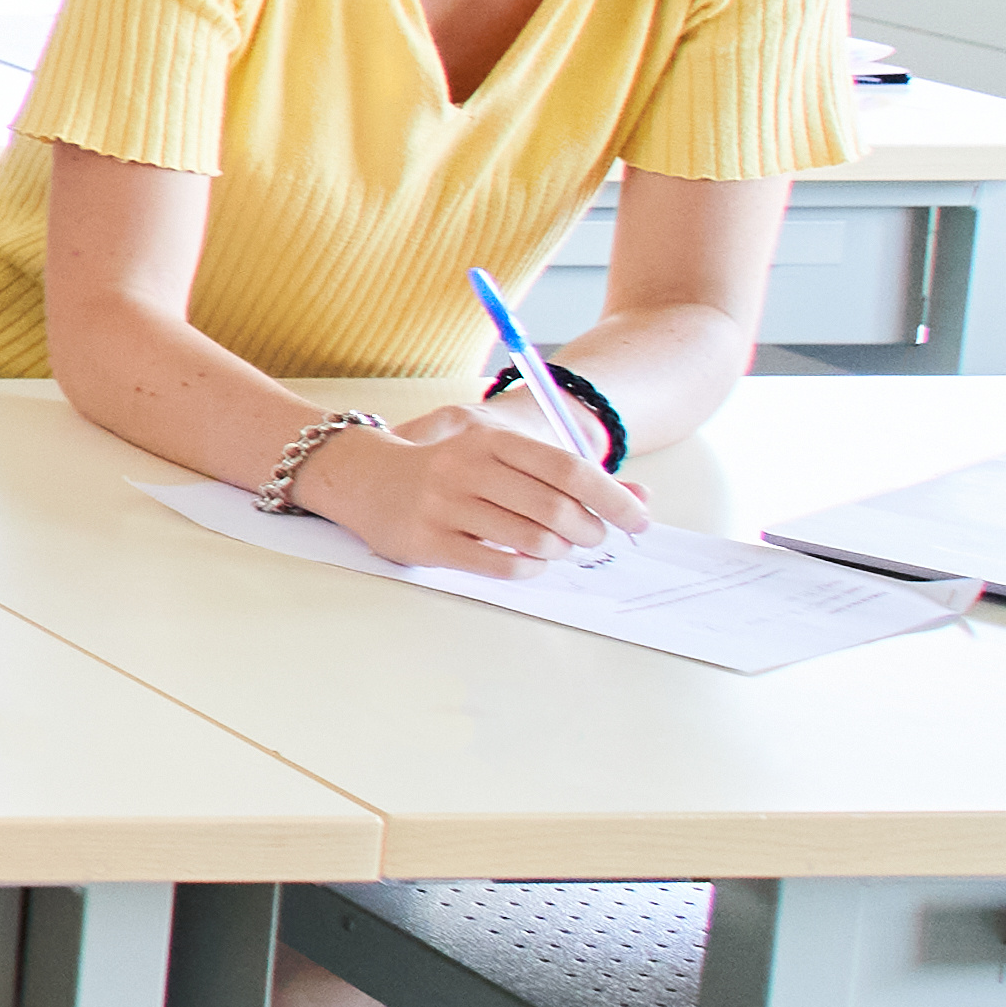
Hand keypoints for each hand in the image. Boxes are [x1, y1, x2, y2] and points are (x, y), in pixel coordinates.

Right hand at [295, 400, 644, 575]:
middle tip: (596, 538)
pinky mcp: (427, 542)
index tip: (639, 520)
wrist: (362, 476)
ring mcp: (443, 506)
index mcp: (488, 439)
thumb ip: (569, 473)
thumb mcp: (501, 454)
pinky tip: (531, 560)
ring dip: (561, 551)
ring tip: (561, 548)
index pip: (569, 469)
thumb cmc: (448, 468)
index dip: (613, 498)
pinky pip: (500, 564)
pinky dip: (530, 567)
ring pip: (532, 540)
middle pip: (556, 508)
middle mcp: (465, 468)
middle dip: (590, 531)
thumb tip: (643, 498)